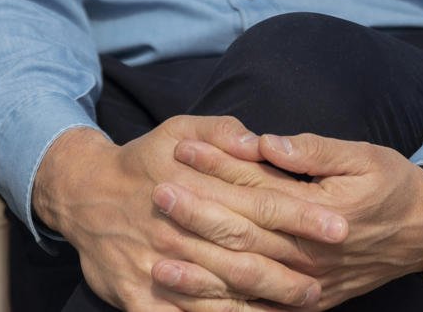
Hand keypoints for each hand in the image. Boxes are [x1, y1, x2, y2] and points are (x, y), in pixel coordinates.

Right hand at [33, 120, 343, 309]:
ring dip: (263, 304)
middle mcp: (180, 229)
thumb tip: (261, 143)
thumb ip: (223, 133)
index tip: (339, 227)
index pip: (260, 203)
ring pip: (219, 293)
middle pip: (246, 254)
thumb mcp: (180, 128)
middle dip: (291, 270)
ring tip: (301, 305)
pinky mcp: (138, 296)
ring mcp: (158, 267)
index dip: (302, 217)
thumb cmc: (143, 159)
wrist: (83, 192)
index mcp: (196, 186)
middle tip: (327, 280)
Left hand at [160, 129, 422, 308]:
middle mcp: (313, 255)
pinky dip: (226, 309)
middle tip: (157, 196)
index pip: (257, 188)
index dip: (217, 168)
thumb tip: (264, 141)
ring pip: (246, 279)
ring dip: (201, 269)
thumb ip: (311, 150)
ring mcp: (310, 286)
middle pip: (244, 235)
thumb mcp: (361, 154)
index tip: (181, 151)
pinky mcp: (309, 304)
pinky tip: (195, 303)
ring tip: (159, 256)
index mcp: (323, 212)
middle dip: (197, 216)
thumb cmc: (392, 184)